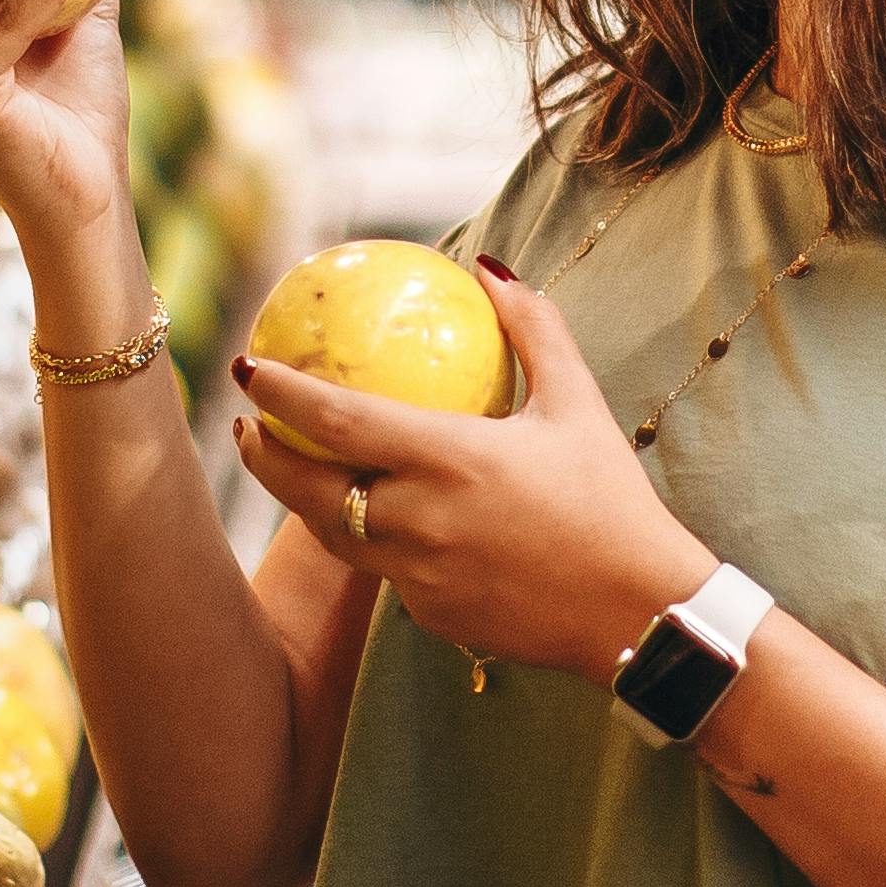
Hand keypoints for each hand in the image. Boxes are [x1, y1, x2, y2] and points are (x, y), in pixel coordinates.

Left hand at [228, 268, 714, 688]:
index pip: (335, 421)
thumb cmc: (611, 499)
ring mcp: (420, 577)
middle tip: (246, 422)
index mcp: (449, 459)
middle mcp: (420, 520)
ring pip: (335, 536)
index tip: (248, 366)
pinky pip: (384, 572)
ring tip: (288, 466)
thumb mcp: (577, 404)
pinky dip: (372, 541)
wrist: (639, 611)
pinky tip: (378, 519)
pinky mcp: (432, 617)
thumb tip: (491, 270)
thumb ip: (533, 330)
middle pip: (307, 489)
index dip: (280, 392)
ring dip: (301, 499)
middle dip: (262, 454)